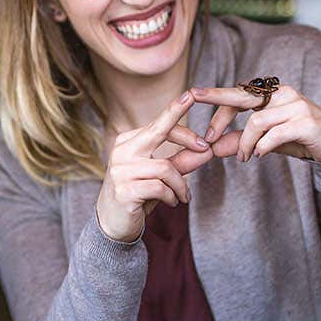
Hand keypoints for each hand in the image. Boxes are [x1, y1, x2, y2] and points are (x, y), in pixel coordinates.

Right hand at [96, 90, 212, 242]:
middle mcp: (121, 152)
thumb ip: (181, 162)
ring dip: (180, 184)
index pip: (156, 124)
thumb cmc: (138, 196)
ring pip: (165, 167)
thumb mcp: (162, 177)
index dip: (175, 110)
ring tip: (183, 196)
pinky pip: (160, 187)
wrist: (112, 226)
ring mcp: (120, 171)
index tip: (191, 95)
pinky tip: (171, 202)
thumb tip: (207, 150)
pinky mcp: (124, 190)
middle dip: (186, 136)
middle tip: (207, 148)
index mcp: (128, 142)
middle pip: (159, 133)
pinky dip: (171, 196)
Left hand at [190, 83, 320, 163]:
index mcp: (273, 94)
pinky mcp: (306, 123)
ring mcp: (296, 106)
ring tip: (244, 157)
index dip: (217, 105)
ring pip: (256, 121)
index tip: (197, 109)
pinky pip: (274, 134)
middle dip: (218, 109)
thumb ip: (244, 140)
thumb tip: (214, 148)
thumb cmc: (301, 139)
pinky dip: (262, 146)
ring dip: (245, 143)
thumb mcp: (268, 140)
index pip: (239, 94)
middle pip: (242, 98)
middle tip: (205, 132)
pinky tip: (260, 154)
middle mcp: (284, 94)